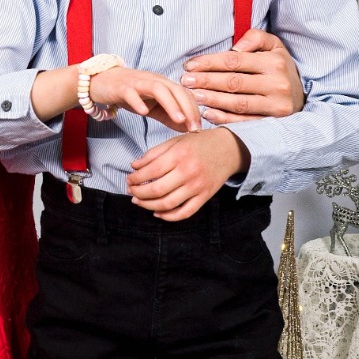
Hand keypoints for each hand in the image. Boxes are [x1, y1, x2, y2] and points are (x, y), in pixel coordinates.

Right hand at [85, 65, 200, 132]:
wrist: (101, 81)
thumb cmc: (129, 93)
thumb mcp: (152, 106)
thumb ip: (169, 116)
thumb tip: (187, 128)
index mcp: (163, 84)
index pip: (184, 94)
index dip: (194, 110)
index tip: (199, 128)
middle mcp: (153, 80)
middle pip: (175, 90)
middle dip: (187, 108)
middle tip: (194, 128)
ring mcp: (137, 82)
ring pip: (158, 89)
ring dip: (171, 104)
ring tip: (179, 119)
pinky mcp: (121, 87)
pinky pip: (131, 93)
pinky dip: (139, 101)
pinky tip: (144, 112)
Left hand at [126, 128, 247, 220]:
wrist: (229, 149)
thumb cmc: (199, 143)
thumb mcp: (175, 141)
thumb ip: (153, 153)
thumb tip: (134, 166)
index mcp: (179, 155)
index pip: (151, 171)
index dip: (136, 178)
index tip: (129, 179)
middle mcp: (188, 172)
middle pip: (157, 190)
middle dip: (139, 193)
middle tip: (131, 191)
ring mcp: (197, 187)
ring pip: (168, 204)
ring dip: (148, 205)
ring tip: (139, 202)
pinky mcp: (205, 197)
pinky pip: (185, 213)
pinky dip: (169, 217)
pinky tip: (157, 213)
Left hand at [180, 29, 303, 122]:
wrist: (301, 95)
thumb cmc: (279, 67)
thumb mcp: (274, 46)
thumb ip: (255, 38)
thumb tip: (236, 46)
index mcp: (274, 62)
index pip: (235, 61)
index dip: (210, 63)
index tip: (190, 65)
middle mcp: (277, 84)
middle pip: (234, 83)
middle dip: (206, 81)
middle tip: (185, 81)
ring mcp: (275, 106)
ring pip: (238, 103)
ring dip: (212, 100)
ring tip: (192, 96)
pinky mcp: (272, 122)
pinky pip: (244, 121)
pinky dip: (225, 118)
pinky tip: (207, 113)